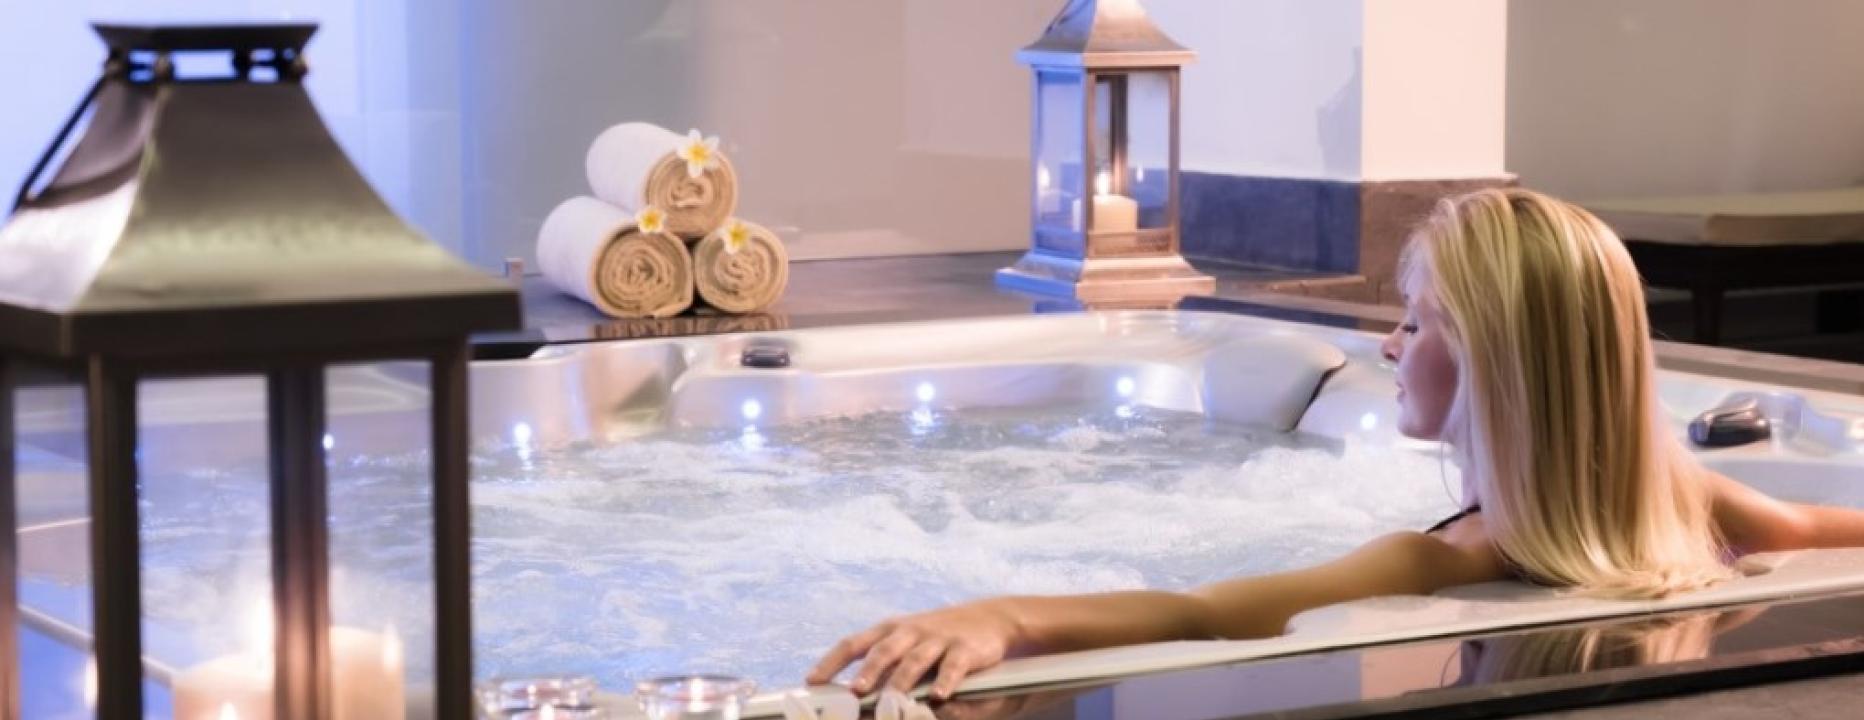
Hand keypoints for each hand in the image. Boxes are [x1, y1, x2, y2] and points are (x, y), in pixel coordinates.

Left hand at [806, 599, 1022, 698]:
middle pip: (884, 651)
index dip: (832, 662)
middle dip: (868, 672)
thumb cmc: (936, 636)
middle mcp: (910, 631)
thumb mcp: (906, 641)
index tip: (812, 680)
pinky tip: (940, 696)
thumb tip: (849, 693)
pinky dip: (946, 681)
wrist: (990, 617)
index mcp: (889, 630)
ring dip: (902, 680)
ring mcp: (938, 639)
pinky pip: (954, 666)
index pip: (853, 644)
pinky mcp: (965, 648)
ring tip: (891, 699)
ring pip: (916, 660)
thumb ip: (881, 663)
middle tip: (854, 692)